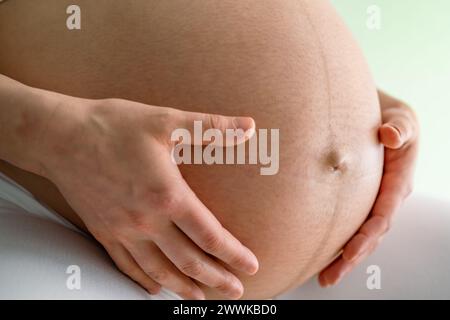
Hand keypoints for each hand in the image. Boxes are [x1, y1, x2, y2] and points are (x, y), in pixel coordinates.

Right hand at [38, 95, 258, 298]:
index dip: (234, 254)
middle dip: (216, 278)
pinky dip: (144, 281)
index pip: (210, 236)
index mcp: (168, 195)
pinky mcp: (104, 232)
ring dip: (183, 287)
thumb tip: (249, 126)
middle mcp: (147, 220)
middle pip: (189, 261)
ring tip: (201, 298)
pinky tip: (154, 288)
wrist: (60, 136)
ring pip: (159, 270)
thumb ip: (211, 127)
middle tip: (235, 291)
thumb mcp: (166, 120)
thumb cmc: (112, 126)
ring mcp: (123, 230)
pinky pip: (127, 265)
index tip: (250, 266)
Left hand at [319, 90, 418, 286]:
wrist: (375, 113)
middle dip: (352, 257)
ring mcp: (371, 199)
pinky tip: (319, 254)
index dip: (367, 235)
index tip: (349, 252)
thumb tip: (391, 136)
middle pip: (370, 233)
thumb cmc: (387, 115)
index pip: (383, 214)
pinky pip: (347, 222)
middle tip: (330, 276)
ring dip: (342, 256)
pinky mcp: (356, 198)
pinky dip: (335, 239)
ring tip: (324, 277)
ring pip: (358, 234)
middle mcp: (386, 195)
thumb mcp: (400, 116)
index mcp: (399, 180)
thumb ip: (400, 127)